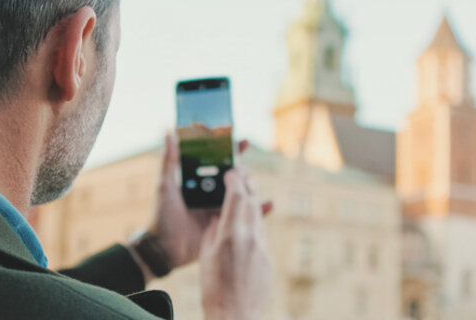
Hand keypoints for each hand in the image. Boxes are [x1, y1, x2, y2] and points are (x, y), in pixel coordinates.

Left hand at [134, 133, 269, 281]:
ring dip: (251, 187)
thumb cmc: (162, 216)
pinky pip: (245, 215)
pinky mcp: (226, 224)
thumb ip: (170, 161)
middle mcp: (210, 192)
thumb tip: (169, 132)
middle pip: (233, 176)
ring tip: (253, 187)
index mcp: (197, 181)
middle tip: (244, 172)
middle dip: (243, 171)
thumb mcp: (165, 186)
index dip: (230, 150)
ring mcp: (219, 208)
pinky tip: (268, 204)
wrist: (165, 250)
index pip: (217, 161)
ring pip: (241, 193)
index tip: (242, 142)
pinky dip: (259, 210)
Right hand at [198, 167, 272, 319]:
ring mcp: (262, 248)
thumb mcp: (206, 256)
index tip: (231, 170)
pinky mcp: (268, 259)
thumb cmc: (213, 288)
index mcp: (231, 234)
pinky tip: (247, 225)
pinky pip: (261, 235)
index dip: (234, 180)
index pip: (236, 196)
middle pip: (252, 202)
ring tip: (246, 192)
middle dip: (247, 185)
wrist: (235, 315)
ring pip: (258, 218)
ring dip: (252, 203)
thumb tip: (220, 218)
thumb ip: (214, 232)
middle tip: (242, 173)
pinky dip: (254, 225)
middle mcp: (250, 237)